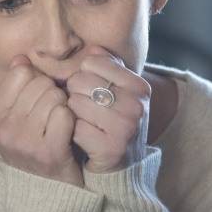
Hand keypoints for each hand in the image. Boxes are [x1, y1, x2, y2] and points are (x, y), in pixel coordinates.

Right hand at [0, 55, 82, 186]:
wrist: (48, 192)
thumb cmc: (36, 147)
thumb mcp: (18, 119)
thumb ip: (18, 88)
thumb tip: (21, 58)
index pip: (22, 73)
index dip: (39, 81)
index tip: (41, 98)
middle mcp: (5, 129)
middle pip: (41, 83)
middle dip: (54, 93)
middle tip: (55, 113)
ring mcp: (25, 142)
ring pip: (55, 96)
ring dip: (65, 106)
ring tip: (62, 123)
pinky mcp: (49, 152)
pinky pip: (66, 114)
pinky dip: (72, 119)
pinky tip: (69, 131)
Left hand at [66, 47, 151, 173]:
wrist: (124, 163)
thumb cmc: (115, 120)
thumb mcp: (118, 90)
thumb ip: (106, 65)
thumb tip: (90, 47)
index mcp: (139, 86)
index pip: (92, 61)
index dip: (82, 74)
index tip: (89, 89)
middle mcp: (137, 105)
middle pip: (80, 81)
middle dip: (74, 94)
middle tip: (83, 108)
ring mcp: (126, 128)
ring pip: (75, 104)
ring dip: (72, 113)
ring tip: (83, 121)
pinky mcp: (110, 148)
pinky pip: (75, 128)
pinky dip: (73, 133)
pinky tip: (83, 138)